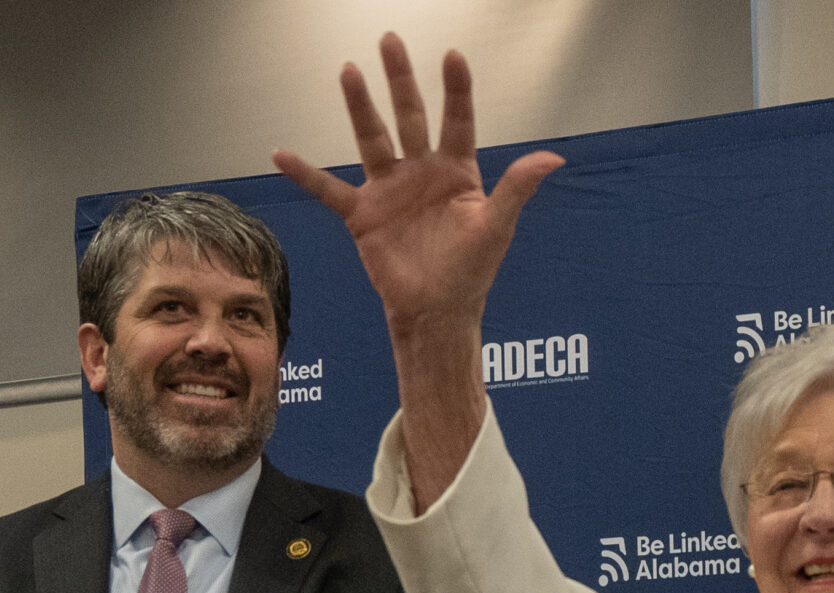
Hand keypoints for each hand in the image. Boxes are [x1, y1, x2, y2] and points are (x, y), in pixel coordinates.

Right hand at [270, 36, 560, 338]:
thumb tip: (552, 159)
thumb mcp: (496, 228)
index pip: (457, 120)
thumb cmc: (471, 270)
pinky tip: (281, 155)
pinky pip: (329, 190)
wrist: (436, 310)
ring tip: (348, 72)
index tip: (453, 56)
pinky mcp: (363, 215)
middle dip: (399, 79)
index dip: (456, 89)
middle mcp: (421, 171)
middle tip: (389, 41)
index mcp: (457, 170)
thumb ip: (517, 189)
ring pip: (372, 139)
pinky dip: (305, 174)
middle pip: (409, 115)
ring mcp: (390, 190)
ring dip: (359, 107)